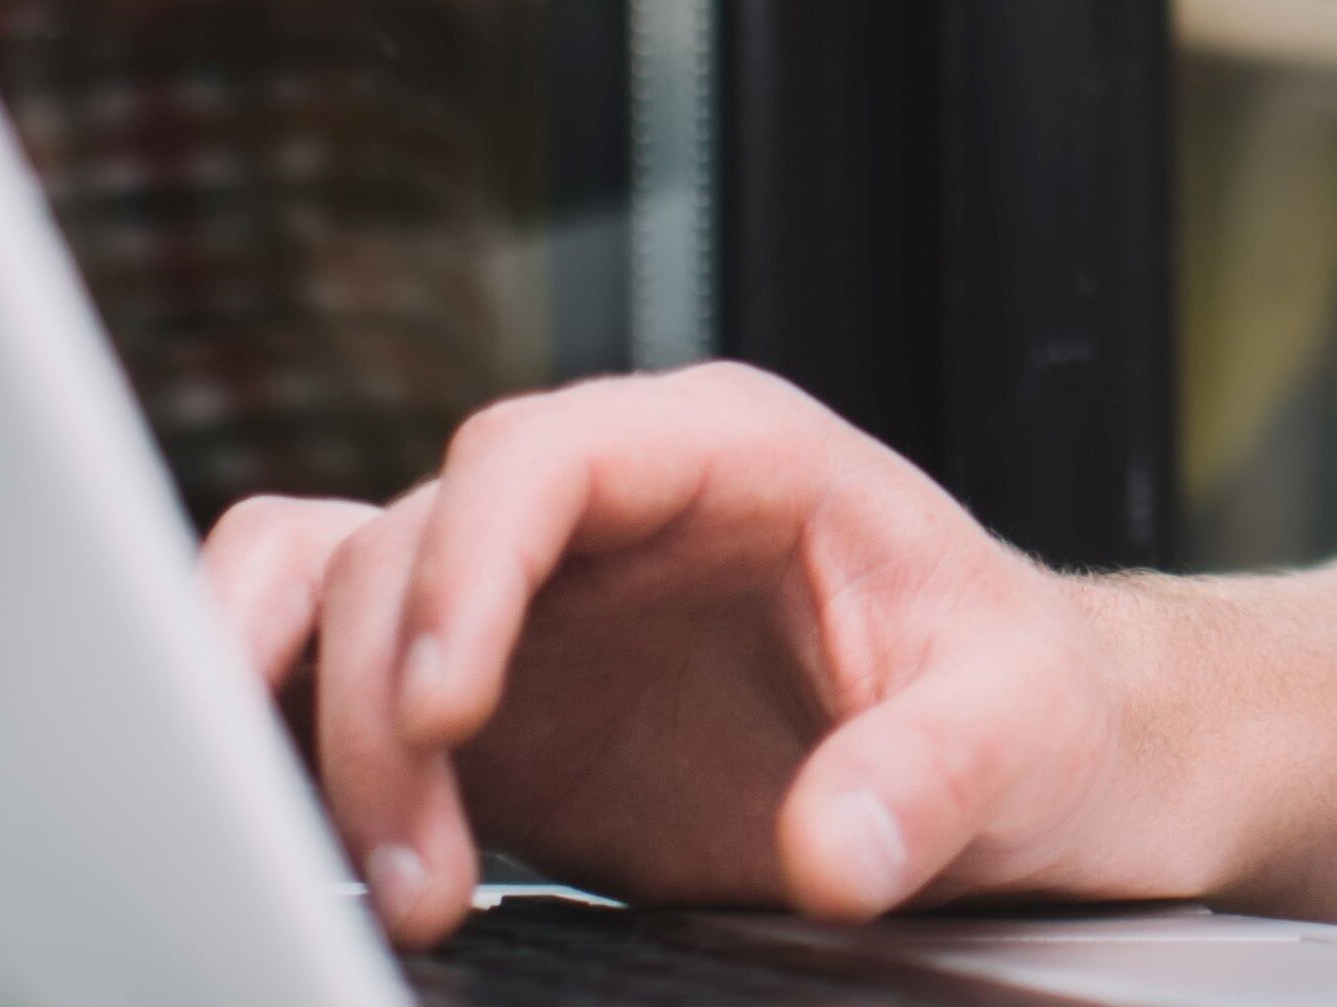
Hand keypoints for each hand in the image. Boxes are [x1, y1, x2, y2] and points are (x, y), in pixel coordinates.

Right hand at [200, 364, 1166, 944]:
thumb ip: (931, 774)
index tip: (449, 708)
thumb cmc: (1034, 698)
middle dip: (381, 706)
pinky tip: (347, 856)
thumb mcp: (1021, 729)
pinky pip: (334, 682)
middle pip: (407, 543)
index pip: (537, 456)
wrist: (1030, 758)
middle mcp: (606, 509)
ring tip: (400, 883)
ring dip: (315, 729)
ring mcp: (536, 601)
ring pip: (335, 595)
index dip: (466, 567)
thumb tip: (836, 851)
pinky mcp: (497, 704)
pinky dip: (301, 752)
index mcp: (726, 453)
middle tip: (425, 870)